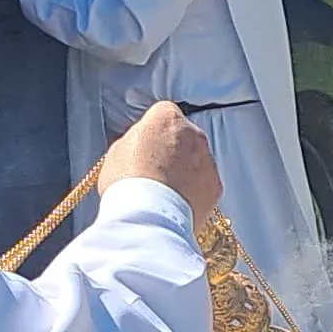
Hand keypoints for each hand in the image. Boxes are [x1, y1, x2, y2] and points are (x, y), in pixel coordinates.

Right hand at [99, 100, 222, 218]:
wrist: (149, 217)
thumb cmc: (129, 183)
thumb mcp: (117, 151)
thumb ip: (134, 140)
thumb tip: (140, 145)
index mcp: (166, 117)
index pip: (162, 114)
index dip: (152, 132)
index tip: (143, 146)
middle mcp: (193, 133)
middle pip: (183, 137)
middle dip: (172, 151)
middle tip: (152, 171)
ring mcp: (208, 160)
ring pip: (197, 161)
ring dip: (184, 172)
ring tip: (162, 193)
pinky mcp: (215, 187)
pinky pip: (204, 184)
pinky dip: (194, 192)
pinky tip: (175, 204)